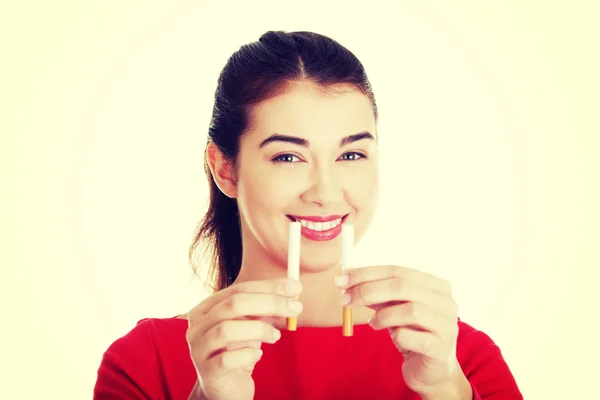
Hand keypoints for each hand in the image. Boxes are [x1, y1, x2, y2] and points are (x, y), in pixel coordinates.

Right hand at [185, 279, 302, 399]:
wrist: (227, 387)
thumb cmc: (239, 349)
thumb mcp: (251, 324)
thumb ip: (265, 307)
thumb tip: (292, 290)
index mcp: (206, 308)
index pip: (238, 289)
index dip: (268, 287)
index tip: (295, 287)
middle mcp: (197, 326)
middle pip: (233, 305)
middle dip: (269, 303)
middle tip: (295, 308)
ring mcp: (198, 349)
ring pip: (226, 330)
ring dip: (258, 329)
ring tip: (275, 336)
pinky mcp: (207, 372)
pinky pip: (227, 360)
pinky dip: (248, 355)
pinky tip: (258, 356)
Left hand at [336, 265, 464, 395]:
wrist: (432, 371)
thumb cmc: (412, 333)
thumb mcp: (394, 308)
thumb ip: (377, 294)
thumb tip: (348, 280)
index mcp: (436, 286)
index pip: (397, 271)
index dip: (367, 273)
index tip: (342, 280)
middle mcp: (446, 302)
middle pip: (402, 287)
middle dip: (367, 291)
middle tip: (344, 300)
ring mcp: (447, 325)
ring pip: (409, 310)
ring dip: (383, 316)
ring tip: (374, 324)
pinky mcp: (440, 349)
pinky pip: (409, 336)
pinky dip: (395, 336)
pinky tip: (395, 338)